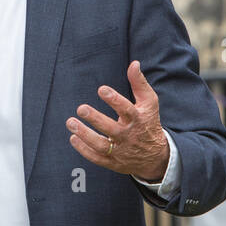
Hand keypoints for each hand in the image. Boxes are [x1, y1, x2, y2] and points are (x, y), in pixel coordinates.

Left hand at [67, 61, 169, 180]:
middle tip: (81, 109)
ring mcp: (121, 151)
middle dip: (95, 119)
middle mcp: (128, 136)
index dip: (114, 100)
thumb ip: (139, 83)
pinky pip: (97, 158)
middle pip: (111, 129)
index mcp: (138, 120)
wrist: (156, 156)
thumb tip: (134, 63)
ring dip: (85, 135)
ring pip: (101, 145)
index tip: (101, 89)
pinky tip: (73, 138)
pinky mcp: (113, 162)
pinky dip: (84, 150)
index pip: (126, 109)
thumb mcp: (149, 103)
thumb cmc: (148, 123)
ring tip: (70, 122)